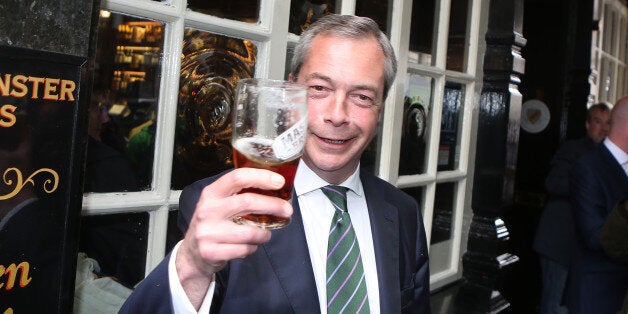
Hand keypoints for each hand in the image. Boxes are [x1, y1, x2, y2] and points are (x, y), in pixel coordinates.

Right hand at [175, 168, 291, 306]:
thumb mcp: (219, 203)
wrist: (192, 254)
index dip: (261, 177)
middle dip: (273, 205)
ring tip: (265, 234)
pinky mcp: (211, 251)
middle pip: (248, 202)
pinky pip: (244, 249)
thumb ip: (239, 194)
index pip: (237, 177)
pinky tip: (249, 245)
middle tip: (287, 210)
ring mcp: (208, 231)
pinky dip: (253, 248)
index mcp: (212, 193)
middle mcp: (207, 210)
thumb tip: (274, 187)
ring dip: (264, 234)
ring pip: (250, 232)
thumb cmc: (213, 223)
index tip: (279, 181)